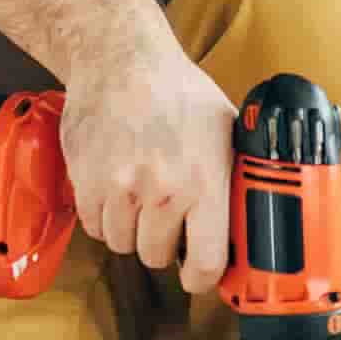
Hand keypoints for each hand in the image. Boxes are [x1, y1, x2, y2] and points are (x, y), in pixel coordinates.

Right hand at [59, 18, 235, 292]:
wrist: (121, 60)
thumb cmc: (178, 92)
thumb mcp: (227, 128)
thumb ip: (238, 175)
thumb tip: (254, 214)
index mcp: (204, 183)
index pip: (204, 263)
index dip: (202, 280)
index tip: (198, 277)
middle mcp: (161, 191)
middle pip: (157, 257)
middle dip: (164, 245)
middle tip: (169, 222)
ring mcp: (119, 188)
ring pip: (122, 244)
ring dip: (132, 231)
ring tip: (141, 201)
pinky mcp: (86, 181)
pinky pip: (93, 226)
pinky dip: (104, 217)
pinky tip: (116, 191)